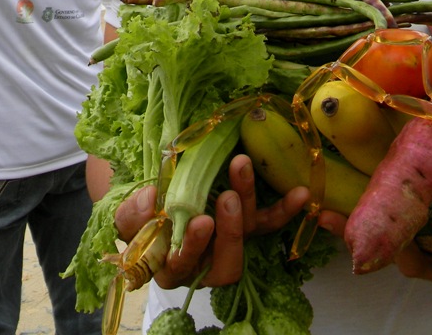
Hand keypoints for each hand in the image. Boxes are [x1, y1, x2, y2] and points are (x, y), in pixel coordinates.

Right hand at [113, 155, 307, 289]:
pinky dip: (286, 208)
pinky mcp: (250, 224)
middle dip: (229, 230)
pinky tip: (301, 193)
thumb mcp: (130, 216)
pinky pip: (271, 221)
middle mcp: (207, 262)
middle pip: (225, 259)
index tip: (200, 220)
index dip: (194, 247)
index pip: (184, 266)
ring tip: (241, 165)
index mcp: (173, 266)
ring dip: (248, 201)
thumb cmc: (144, 216)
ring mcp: (232, 242)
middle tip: (226, 197)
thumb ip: (134, 213)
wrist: (160, 198)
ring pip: (247, 233)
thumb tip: (152, 199)